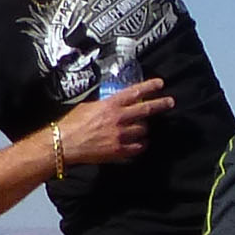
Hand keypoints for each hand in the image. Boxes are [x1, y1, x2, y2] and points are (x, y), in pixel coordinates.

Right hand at [57, 78, 173, 164]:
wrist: (64, 144)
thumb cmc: (72, 124)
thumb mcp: (88, 106)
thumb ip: (105, 105)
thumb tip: (114, 104)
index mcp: (110, 105)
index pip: (134, 92)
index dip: (149, 87)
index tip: (160, 83)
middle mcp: (118, 119)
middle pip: (146, 110)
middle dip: (160, 104)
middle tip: (170, 102)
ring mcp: (120, 136)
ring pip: (143, 129)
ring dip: (144, 128)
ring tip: (141, 127)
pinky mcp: (119, 151)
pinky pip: (138, 147)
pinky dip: (141, 144)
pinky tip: (139, 142)